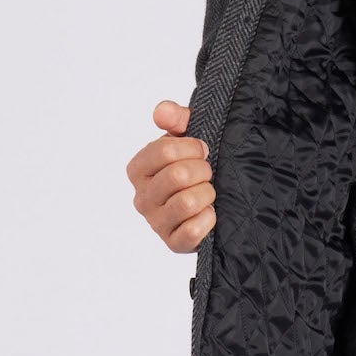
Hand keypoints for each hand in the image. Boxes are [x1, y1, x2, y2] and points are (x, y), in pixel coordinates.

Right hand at [127, 101, 215, 250]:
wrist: (217, 201)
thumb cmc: (196, 168)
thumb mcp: (188, 138)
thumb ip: (176, 119)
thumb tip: (162, 112)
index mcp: (138, 169)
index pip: (165, 150)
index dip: (192, 147)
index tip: (202, 150)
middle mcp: (141, 197)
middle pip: (178, 176)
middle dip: (203, 171)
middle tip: (207, 173)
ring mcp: (156, 222)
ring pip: (187, 202)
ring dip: (207, 194)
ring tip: (208, 192)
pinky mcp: (173, 243)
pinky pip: (193, 230)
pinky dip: (208, 219)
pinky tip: (209, 213)